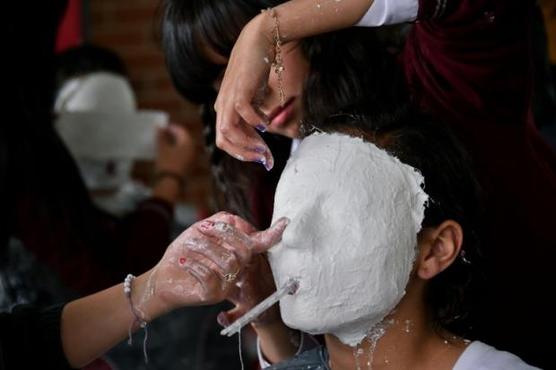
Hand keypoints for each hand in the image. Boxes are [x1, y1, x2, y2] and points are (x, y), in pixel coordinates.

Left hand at [135, 212, 288, 314]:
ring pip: (229, 262)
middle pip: (244, 249)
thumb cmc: (185, 252)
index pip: (258, 243)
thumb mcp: (202, 230)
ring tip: (188, 245)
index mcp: (236, 253)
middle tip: (201, 229)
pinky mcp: (213, 295)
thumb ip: (224, 221)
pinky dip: (194, 264)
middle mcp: (236, 269)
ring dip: (205, 247)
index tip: (285, 223)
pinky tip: (182, 261)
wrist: (162, 278)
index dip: (272, 234)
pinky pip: (211, 276)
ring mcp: (226, 284)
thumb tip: (243, 223)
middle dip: (223, 235)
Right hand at [155, 123, 194, 175]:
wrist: (171, 183)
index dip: (172, 127)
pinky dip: (177, 150)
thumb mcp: (162, 148)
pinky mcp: (189, 165)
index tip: (162, 127)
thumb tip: (159, 126)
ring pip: (184, 146)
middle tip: (163, 133)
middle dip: (174, 135)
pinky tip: (168, 152)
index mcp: (188, 142)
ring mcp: (192, 158)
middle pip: (184, 138)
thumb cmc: (167, 163)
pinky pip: (184, 153)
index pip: (181, 130)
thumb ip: (161, 136)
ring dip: (175, 143)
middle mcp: (193, 148)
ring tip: (164, 142)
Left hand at [214, 13, 274, 169]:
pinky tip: (267, 124)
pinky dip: (255, 123)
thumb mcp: (255, 98)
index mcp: (224, 109)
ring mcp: (228, 98)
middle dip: (244, 154)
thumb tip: (264, 132)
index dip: (243, 153)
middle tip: (264, 159)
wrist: (258, 41)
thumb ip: (255, 115)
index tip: (262, 157)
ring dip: (247, 144)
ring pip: (228, 131)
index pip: (226, 140)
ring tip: (265, 148)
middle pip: (223, 141)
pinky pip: (243, 113)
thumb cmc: (257, 70)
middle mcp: (222, 105)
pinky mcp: (239, 89)